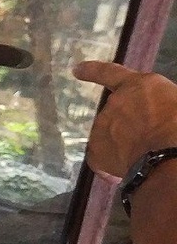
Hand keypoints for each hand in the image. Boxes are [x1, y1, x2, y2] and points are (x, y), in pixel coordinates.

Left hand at [73, 60, 176, 178]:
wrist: (170, 154)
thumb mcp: (175, 101)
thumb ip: (158, 103)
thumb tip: (154, 113)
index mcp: (138, 86)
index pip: (110, 73)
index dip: (93, 71)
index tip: (77, 70)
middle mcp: (115, 104)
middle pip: (117, 112)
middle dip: (129, 124)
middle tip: (149, 137)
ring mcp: (102, 128)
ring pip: (109, 136)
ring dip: (122, 143)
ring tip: (143, 155)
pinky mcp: (96, 152)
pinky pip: (101, 159)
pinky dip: (111, 166)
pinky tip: (125, 173)